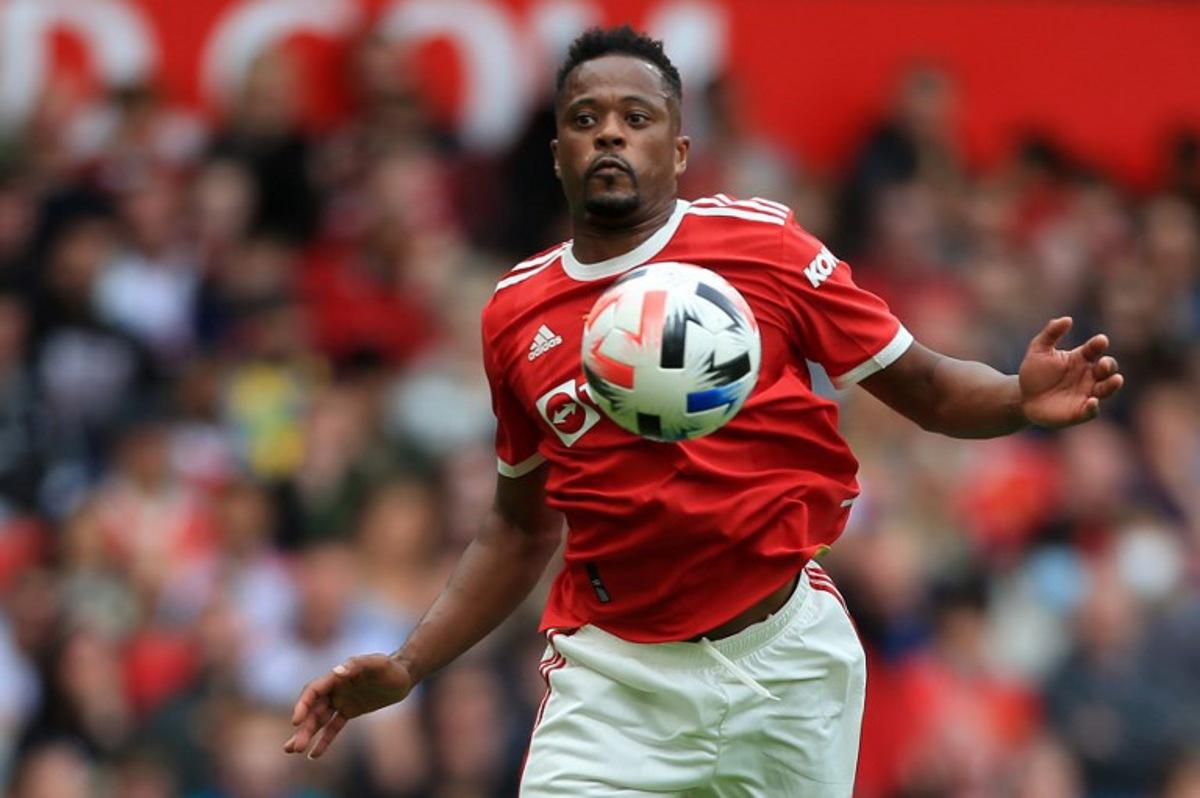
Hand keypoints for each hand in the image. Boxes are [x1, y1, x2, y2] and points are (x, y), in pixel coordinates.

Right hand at [283, 654, 414, 758]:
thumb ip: (358, 665)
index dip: (302, 705)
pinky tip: (314, 755)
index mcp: (337, 676)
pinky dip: (324, 740)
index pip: (313, 691)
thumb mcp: (377, 663)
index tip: (296, 722)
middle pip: (313, 709)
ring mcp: (341, 700)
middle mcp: (335, 689)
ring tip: (293, 751)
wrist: (404, 675)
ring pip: (319, 719)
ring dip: (307, 734)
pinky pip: (333, 727)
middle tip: (292, 747)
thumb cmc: (391, 667)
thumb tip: (336, 672)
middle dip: (303, 728)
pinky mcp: (349, 711)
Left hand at [1019, 317, 1122, 427]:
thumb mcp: (1038, 350)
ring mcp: (1086, 393)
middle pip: (1107, 368)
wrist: (1022, 397)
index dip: (1099, 344)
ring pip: (1106, 388)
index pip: (1095, 349)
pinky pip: (1092, 410)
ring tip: (1115, 379)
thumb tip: (1067, 319)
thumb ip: (1051, 333)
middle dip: (1110, 365)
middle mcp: (1088, 375)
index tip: (1100, 341)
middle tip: (1105, 363)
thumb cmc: (1034, 372)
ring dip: (1112, 384)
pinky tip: (1092, 401)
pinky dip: (1094, 406)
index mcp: (1081, 358)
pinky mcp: (1080, 411)